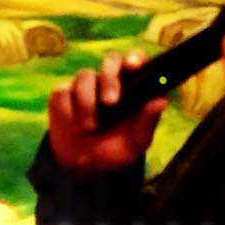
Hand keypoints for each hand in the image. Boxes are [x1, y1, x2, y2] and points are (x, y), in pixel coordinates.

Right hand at [47, 51, 167, 175]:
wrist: (85, 167)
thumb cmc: (116, 149)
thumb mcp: (136, 141)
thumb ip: (147, 121)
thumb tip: (161, 101)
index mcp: (133, 87)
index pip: (136, 61)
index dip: (135, 58)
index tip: (133, 66)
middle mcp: (109, 80)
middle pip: (111, 60)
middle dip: (110, 78)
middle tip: (110, 102)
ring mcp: (85, 85)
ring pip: (85, 76)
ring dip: (87, 102)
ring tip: (90, 127)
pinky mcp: (62, 94)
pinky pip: (63, 92)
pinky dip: (68, 111)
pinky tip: (74, 126)